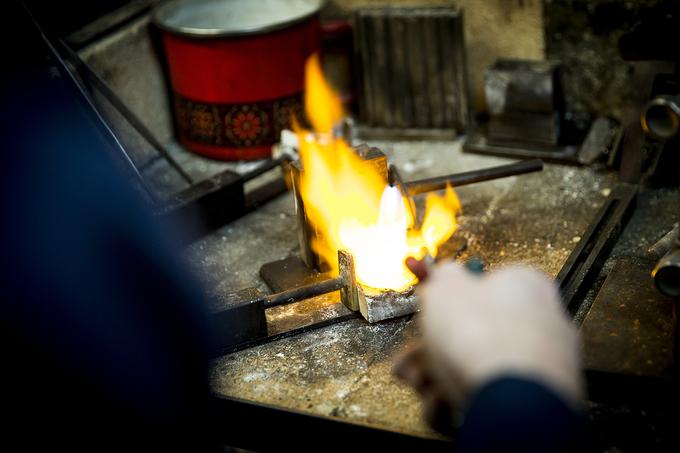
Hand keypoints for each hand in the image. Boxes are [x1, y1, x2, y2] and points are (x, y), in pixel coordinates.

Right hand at [395, 262, 582, 427]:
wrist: (510, 401)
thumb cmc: (481, 337)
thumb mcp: (446, 287)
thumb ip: (443, 276)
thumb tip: (444, 272)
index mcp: (526, 285)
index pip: (485, 282)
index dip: (448, 295)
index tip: (427, 303)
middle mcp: (540, 321)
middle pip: (473, 329)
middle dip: (431, 346)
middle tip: (408, 356)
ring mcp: (539, 364)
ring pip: (475, 365)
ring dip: (436, 376)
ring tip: (419, 382)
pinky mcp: (533, 401)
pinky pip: (486, 395)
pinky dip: (456, 401)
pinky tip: (440, 404)